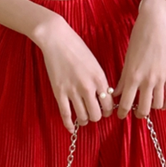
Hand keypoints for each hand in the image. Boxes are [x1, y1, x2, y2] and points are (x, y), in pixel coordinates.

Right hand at [36, 16, 115, 132]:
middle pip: (96, 114)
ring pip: (82, 117)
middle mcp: (88, 87)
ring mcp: (73, 91)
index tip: (104, 110)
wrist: (57, 38)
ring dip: (84, 119)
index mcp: (99, 78)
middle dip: (96, 116)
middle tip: (93, 112)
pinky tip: (71, 128)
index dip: (107, 110)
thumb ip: (99, 79)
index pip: (108, 104)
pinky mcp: (59, 92)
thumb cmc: (76, 46)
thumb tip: (103, 95)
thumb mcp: (94, 62)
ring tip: (83, 117)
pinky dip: (69, 124)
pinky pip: (66, 114)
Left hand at [113, 0, 165, 119]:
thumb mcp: (128, 58)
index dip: (122, 112)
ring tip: (148, 104)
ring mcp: (160, 78)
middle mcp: (147, 80)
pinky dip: (165, 104)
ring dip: (151, 108)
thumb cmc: (139, 38)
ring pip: (157, 105)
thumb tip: (117, 93)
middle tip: (135, 111)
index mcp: (132, 75)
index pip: (126, 103)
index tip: (121, 115)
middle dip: (138, 113)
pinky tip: (161, 103)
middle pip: (143, 109)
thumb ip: (123, 78)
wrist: (155, 25)